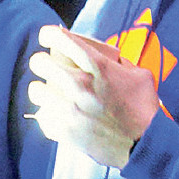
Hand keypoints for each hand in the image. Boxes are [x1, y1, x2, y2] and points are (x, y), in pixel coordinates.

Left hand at [27, 24, 161, 168]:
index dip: (49, 34)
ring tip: (53, 95)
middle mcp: (80, 85)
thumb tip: (94, 52)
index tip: (47, 37)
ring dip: (43, 90)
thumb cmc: (143, 108)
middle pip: (39, 62)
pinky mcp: (62, 129)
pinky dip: (48, 114)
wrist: (144, 144)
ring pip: (35, 89)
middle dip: (42, 62)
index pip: (61, 39)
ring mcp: (68, 109)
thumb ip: (113, 61)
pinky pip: (41, 114)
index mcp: (99, 67)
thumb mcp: (138, 74)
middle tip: (48, 68)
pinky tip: (61, 115)